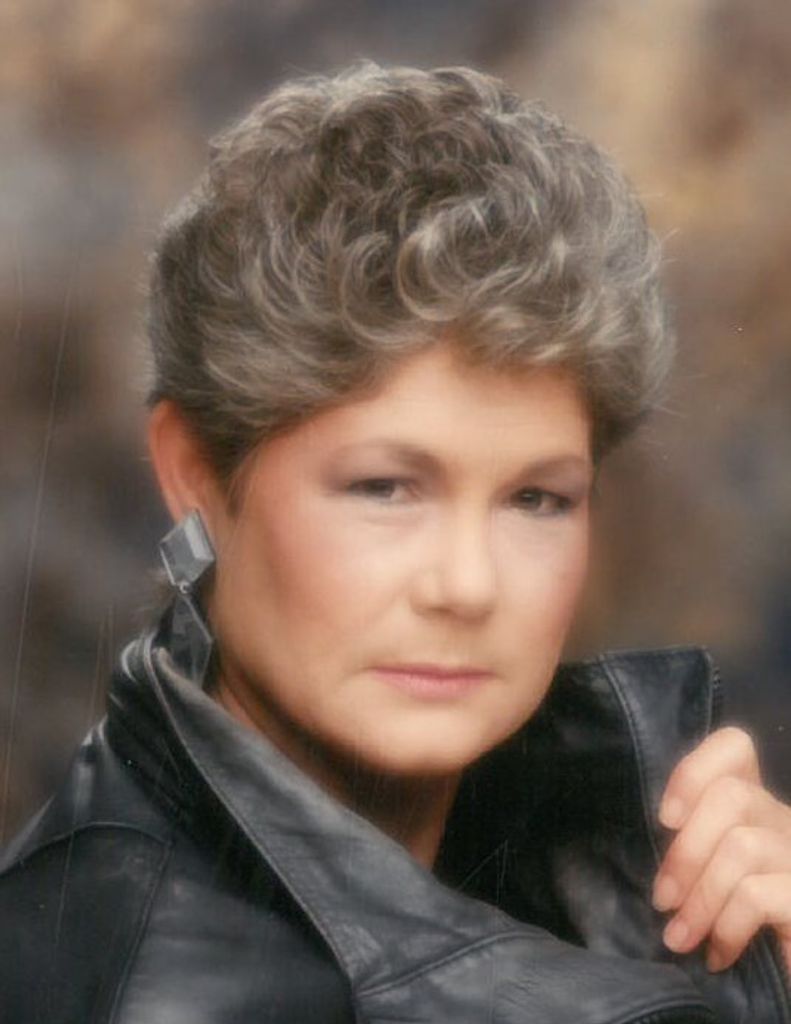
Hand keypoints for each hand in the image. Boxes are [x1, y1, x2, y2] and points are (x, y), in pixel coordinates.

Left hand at [652, 726, 790, 972]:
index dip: (693, 771)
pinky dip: (726, 927)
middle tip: (662, 900)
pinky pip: (757, 895)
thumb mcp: (710, 877)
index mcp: (757, 808)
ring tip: (679, 938)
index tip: (666, 820)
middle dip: (686, 852)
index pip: (734, 747)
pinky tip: (717, 955)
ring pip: (742, 846)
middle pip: (732, 796)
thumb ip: (691, 851)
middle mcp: (785, 822)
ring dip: (700, 899)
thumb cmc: (745, 925)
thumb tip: (639, 859)